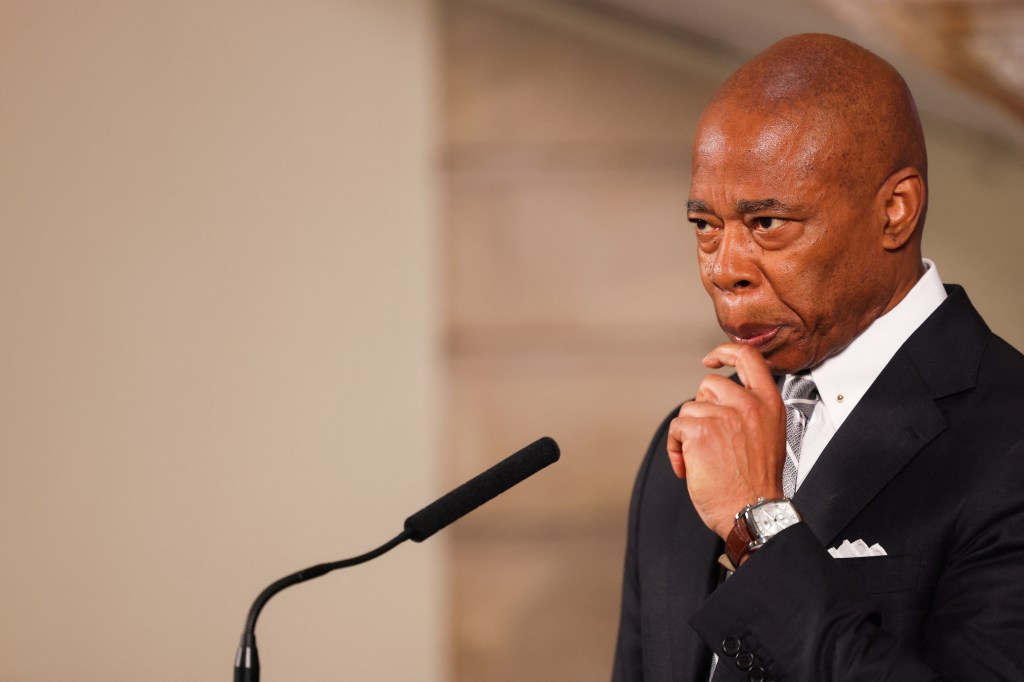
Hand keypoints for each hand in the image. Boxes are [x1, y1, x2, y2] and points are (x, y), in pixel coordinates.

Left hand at [667, 344, 786, 538]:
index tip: (711, 359)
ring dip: (688, 433)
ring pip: (689, 408)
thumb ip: (751, 411)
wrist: (753, 513)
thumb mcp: (769, 435)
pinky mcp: (700, 431)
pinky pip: (676, 428)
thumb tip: (720, 399)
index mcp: (769, 403)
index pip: (748, 357)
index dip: (724, 351)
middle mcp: (748, 405)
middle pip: (708, 385)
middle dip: (702, 410)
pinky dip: (675, 448)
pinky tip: (689, 466)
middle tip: (710, 439)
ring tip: (702, 458)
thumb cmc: (757, 483)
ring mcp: (724, 416)